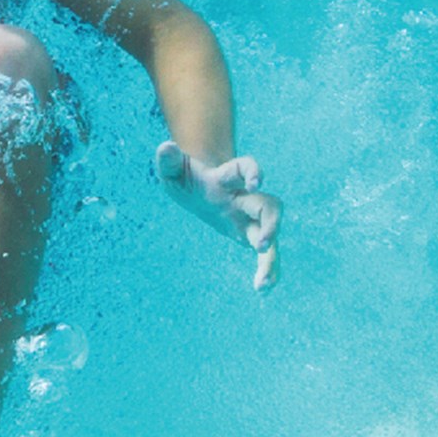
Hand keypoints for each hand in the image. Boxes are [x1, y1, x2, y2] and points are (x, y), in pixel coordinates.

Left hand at [155, 139, 281, 289]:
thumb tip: (165, 147)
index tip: (255, 182)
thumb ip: (168, 160)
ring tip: (262, 282)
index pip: (245, 168)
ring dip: (271, 257)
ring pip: (272, 234)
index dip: (254, 172)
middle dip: (271, 223)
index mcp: (226, 178)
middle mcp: (244, 198)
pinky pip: (266, 254)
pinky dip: (268, 270)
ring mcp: (249, 218)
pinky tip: (263, 289)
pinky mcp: (249, 235)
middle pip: (270, 205)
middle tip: (260, 243)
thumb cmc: (187, 177)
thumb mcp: (173, 170)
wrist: (200, 187)